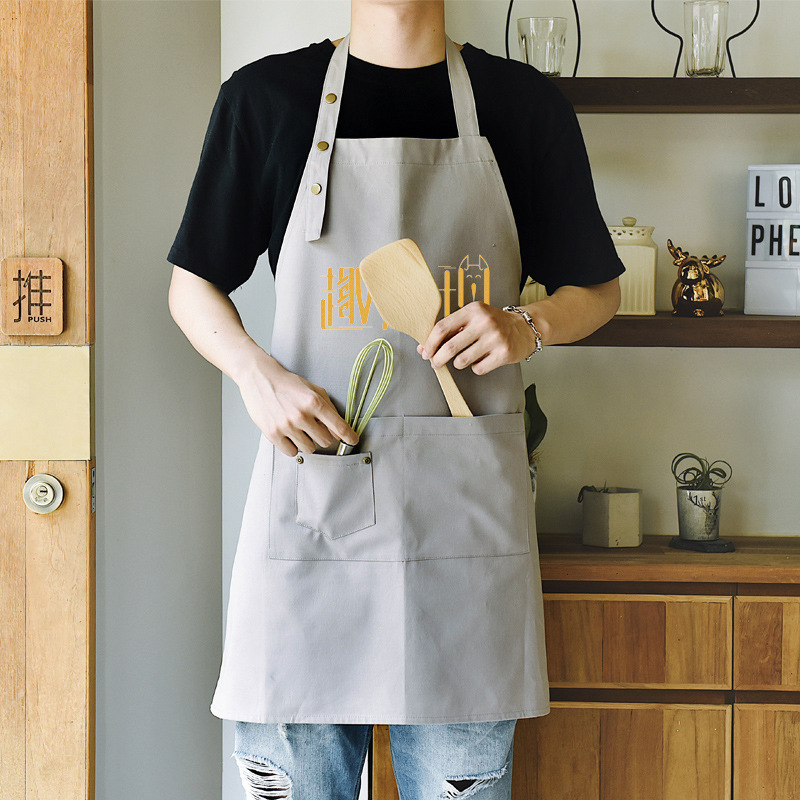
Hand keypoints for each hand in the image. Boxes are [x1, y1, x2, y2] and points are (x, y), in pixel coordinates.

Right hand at [237, 352, 357, 456]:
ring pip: (309, 449)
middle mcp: (301, 415)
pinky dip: (292, 446)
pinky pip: (292, 453)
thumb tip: (340, 432)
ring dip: (307, 442)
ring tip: (299, 429)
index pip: (339, 427)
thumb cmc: (288, 384)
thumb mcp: (313, 390)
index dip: (349, 436)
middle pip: (325, 441)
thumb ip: (329, 410)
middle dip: (322, 435)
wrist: (260, 378)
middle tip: (313, 426)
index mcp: (314, 402)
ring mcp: (286, 425)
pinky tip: (289, 435)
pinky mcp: (273, 433)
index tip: (353, 441)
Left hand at [416, 301, 539, 374]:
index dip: (430, 343)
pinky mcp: (503, 354)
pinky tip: (482, 360)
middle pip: (450, 347)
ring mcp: (495, 338)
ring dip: (458, 364)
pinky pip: (478, 369)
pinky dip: (476, 368)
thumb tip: (424, 348)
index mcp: (473, 309)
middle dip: (438, 359)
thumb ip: (450, 330)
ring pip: (462, 361)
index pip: (443, 327)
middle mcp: (484, 322)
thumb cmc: (493, 324)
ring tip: (465, 358)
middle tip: (435, 364)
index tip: (425, 352)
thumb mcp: (473, 319)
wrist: (524, 329)